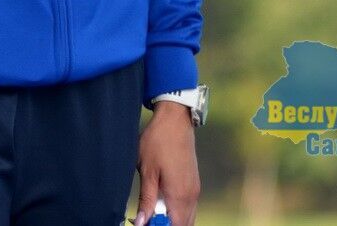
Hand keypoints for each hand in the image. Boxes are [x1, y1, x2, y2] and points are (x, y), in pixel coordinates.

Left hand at [135, 102, 199, 225]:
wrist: (175, 121)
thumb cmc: (157, 142)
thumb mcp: (147, 170)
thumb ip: (146, 199)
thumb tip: (142, 222)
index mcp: (180, 195)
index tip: (144, 222)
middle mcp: (192, 196)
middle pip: (183, 225)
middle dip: (166, 225)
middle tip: (147, 218)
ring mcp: (195, 191)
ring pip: (187, 218)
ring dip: (171, 219)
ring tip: (152, 210)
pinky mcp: (194, 184)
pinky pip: (188, 208)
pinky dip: (176, 211)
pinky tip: (161, 202)